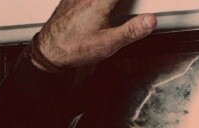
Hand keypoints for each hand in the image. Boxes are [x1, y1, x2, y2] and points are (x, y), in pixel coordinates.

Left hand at [33, 0, 156, 69]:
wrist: (48, 52)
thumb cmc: (74, 49)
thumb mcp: (107, 44)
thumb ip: (131, 31)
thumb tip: (150, 21)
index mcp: (100, 1)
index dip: (133, 1)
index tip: (138, 4)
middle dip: (118, 4)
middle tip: (127, 7)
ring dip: (108, 4)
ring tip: (114, 9)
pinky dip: (95, 2)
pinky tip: (97, 10)